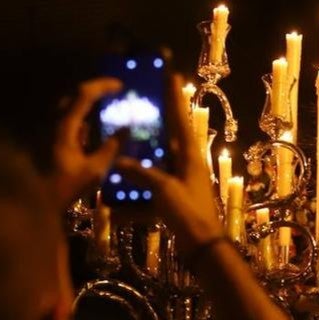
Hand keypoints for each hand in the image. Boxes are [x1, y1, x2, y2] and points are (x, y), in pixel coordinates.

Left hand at [51, 78, 122, 205]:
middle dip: (95, 90)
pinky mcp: (48, 139)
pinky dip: (80, 117)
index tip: (120, 86)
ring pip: (68, 106)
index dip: (103, 86)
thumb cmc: (65, 187)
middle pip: (74, 95)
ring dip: (86, 103)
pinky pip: (65, 120)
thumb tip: (126, 129)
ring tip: (105, 105)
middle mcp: (54, 123)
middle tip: (113, 92)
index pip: (84, 94)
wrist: (36, 202)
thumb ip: (111, 148)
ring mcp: (48, 130)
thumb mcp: (94, 171)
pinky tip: (90, 129)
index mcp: (64, 127)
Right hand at [116, 75, 221, 251]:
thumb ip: (142, 173)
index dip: (173, 95)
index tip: (170, 72)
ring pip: (158, 162)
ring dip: (141, 157)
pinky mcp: (174, 199)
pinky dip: (136, 194)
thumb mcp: (164, 189)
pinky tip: (115, 201)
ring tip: (122, 146)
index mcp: (189, 155)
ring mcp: (181, 181)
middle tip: (139, 104)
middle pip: (169, 136)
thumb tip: (119, 161)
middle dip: (155, 122)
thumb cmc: (188, 212)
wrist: (203, 247)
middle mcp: (187, 163)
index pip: (179, 117)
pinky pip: (152, 189)